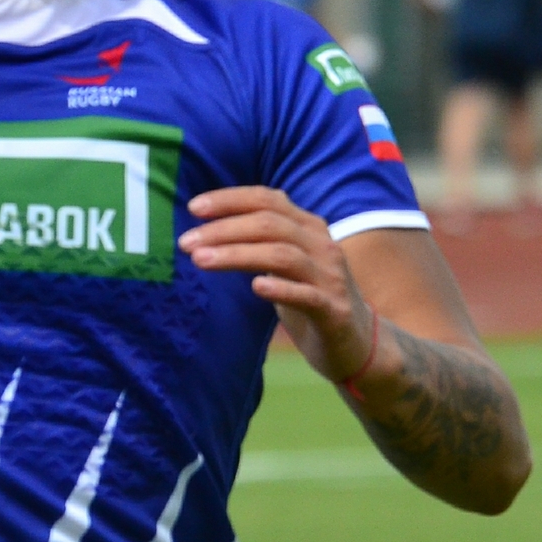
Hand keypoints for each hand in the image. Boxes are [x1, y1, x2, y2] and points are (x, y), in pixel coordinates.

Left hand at [178, 186, 375, 383]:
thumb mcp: (284, 263)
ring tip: (201, 261)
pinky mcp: (334, 311)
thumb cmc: (308, 298)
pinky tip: (255, 287)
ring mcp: (330, 278)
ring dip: (238, 255)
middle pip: (270, 224)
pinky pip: (307, 296)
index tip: (193, 207)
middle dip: (224, 229)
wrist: (356, 342)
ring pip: (283, 255)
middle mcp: (322, 245)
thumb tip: (204, 231)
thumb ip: (258, 243)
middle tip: (186, 242)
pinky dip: (281, 289)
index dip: (231, 199)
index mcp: (308, 227)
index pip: (268, 199)